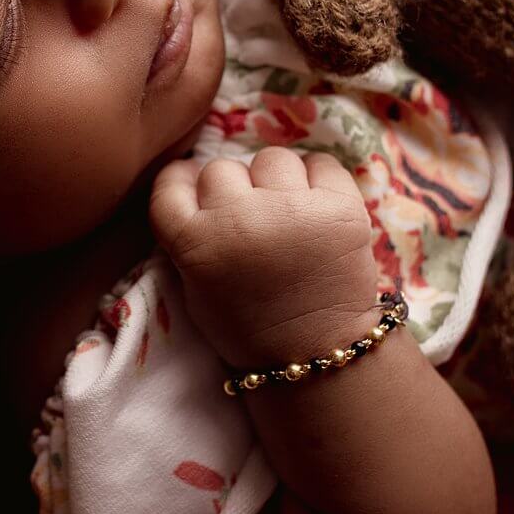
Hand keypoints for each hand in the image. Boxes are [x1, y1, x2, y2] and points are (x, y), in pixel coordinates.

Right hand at [149, 147, 378, 365]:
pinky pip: (321, 163)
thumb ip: (187, 237)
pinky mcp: (341, 207)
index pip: (171, 184)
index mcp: (196, 244)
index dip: (184, 182)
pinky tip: (318, 207)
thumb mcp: (195, 289)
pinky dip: (319, 180)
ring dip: (277, 181)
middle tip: (253, 222)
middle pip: (222, 169)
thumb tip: (192, 181)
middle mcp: (239, 220)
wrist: (317, 353)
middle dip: (235, 191)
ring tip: (289, 214)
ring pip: (272, 159)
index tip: (199, 192)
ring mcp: (292, 210)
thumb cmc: (250, 325)